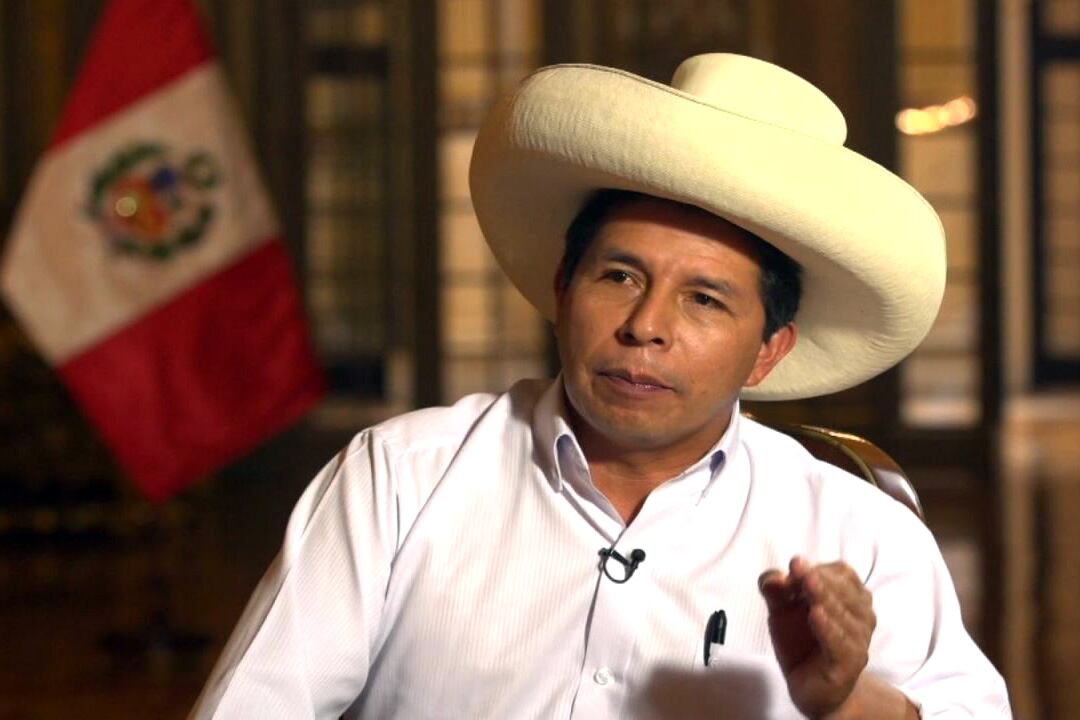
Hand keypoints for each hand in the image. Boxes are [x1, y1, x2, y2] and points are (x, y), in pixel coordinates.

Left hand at [758, 557, 874, 718]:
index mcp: (848, 596)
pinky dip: (829, 628)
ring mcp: (857, 641)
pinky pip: (841, 644)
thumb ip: (776, 591)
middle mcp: (860, 615)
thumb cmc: (801, 642)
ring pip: (846, 616)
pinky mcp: (848, 665)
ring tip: (808, 584)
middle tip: (800, 570)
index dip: (818, 568)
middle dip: (821, 580)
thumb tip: (773, 577)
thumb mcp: (782, 611)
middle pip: (845, 591)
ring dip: (826, 598)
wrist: (812, 688)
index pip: (841, 574)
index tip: (795, 565)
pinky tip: (815, 615)